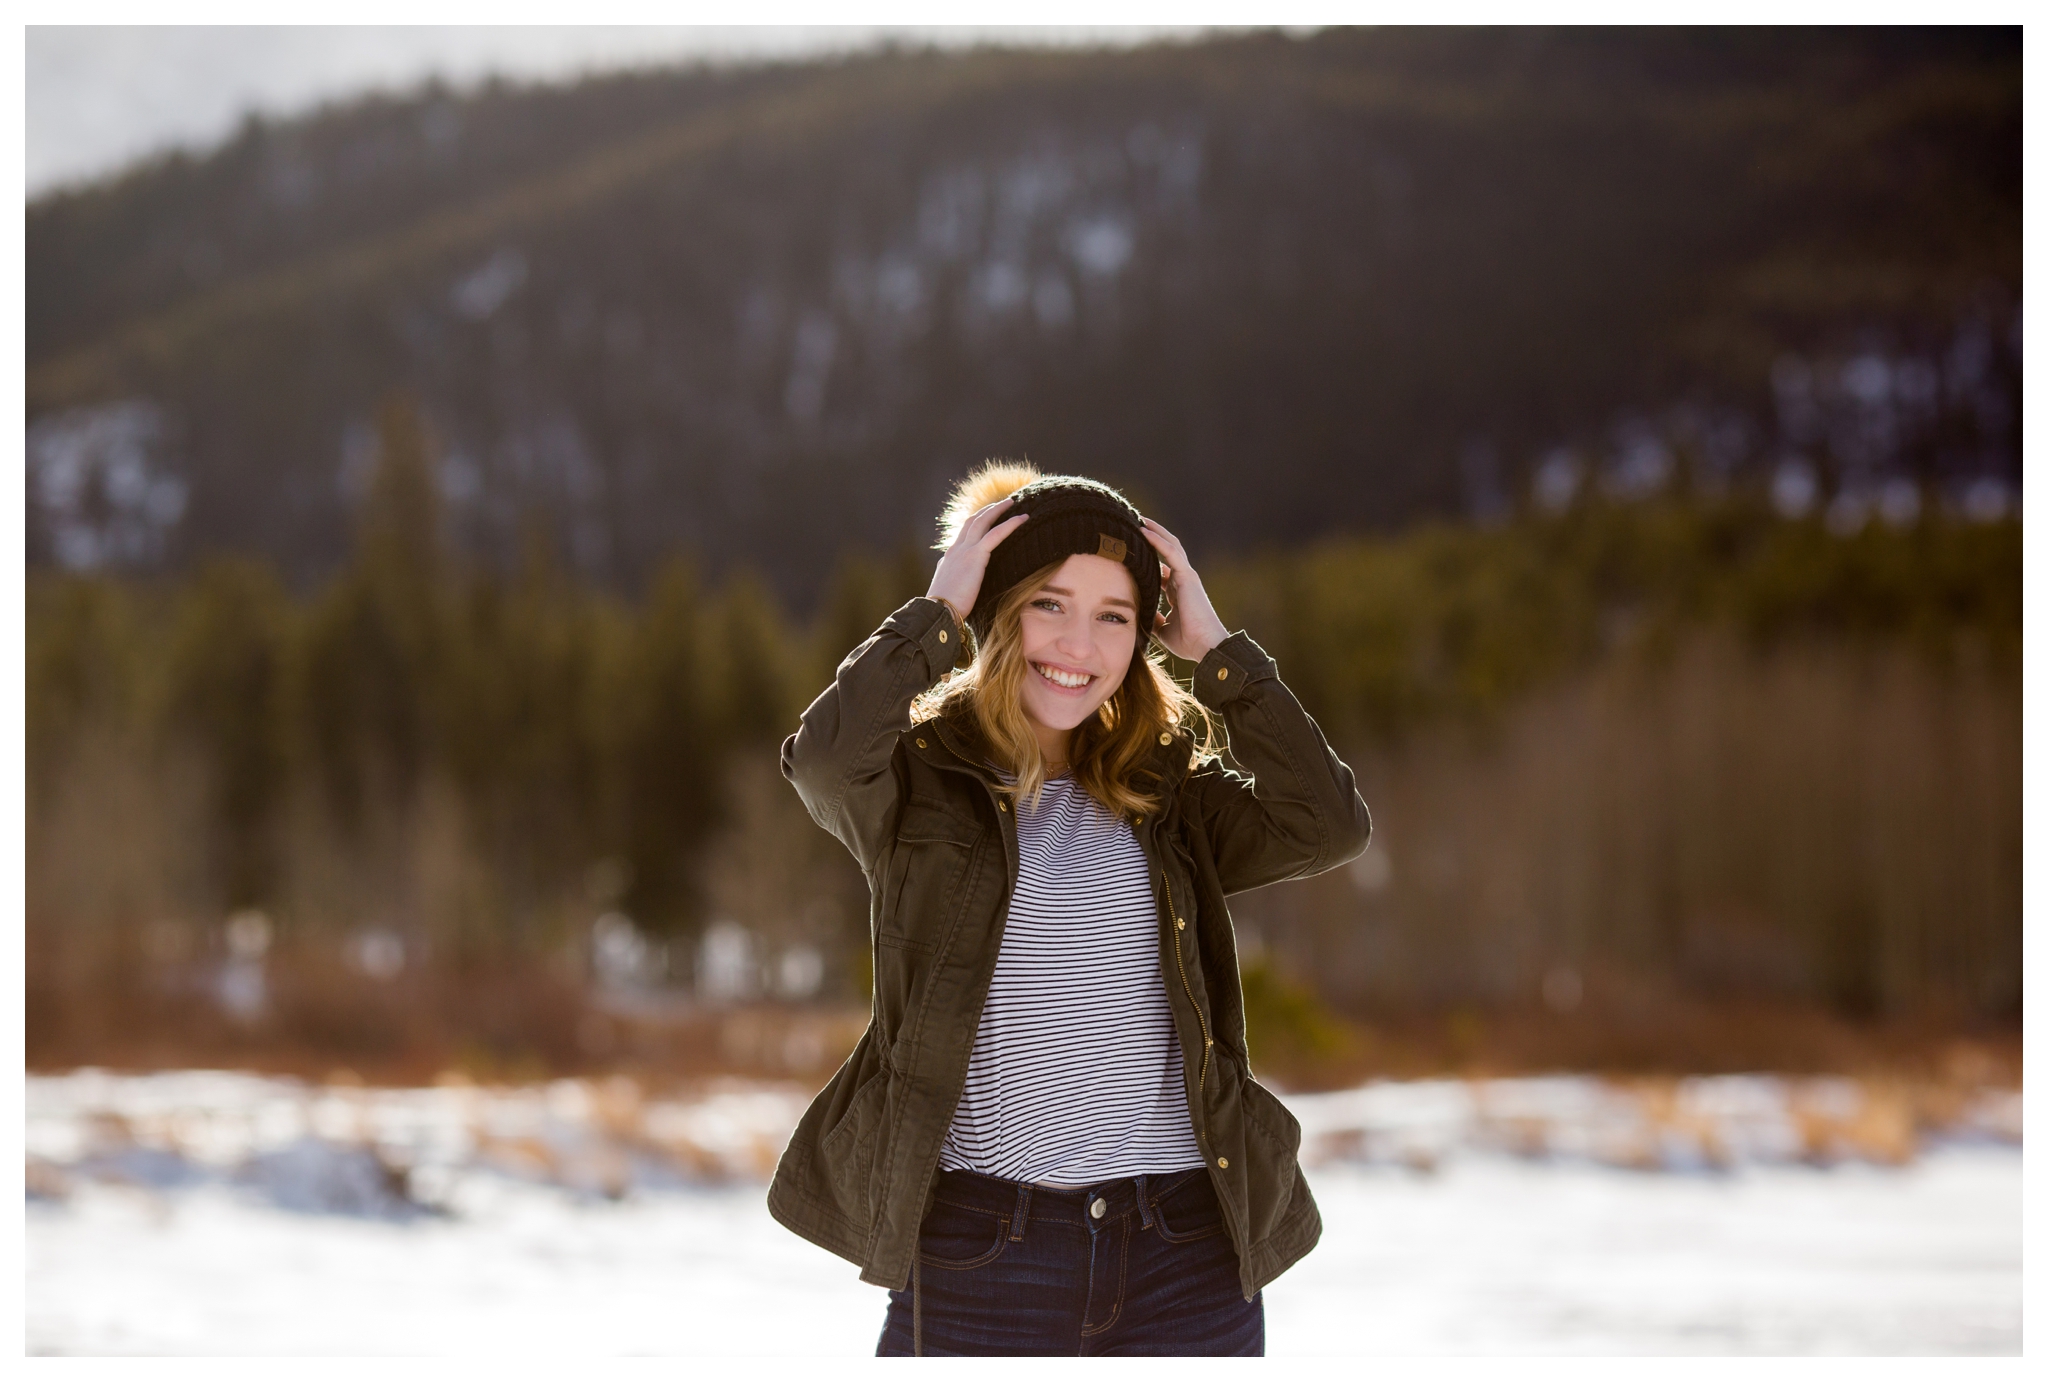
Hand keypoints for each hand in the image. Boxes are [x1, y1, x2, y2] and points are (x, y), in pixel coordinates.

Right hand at [927, 497, 1028, 620]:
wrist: (938, 611)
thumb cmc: (945, 609)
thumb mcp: (950, 591)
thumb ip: (957, 583)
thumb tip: (963, 584)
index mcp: (950, 557)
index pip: (964, 534)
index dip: (976, 523)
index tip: (988, 518)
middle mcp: (956, 549)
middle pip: (972, 521)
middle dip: (987, 510)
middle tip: (1002, 503)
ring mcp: (964, 550)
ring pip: (982, 521)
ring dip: (998, 509)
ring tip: (1012, 503)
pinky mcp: (975, 556)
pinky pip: (995, 534)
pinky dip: (1010, 524)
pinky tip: (1022, 519)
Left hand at [1140, 517, 1228, 662]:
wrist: (1206, 646)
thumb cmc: (1188, 642)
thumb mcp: (1163, 630)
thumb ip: (1153, 619)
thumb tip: (1140, 613)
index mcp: (1177, 592)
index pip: (1161, 569)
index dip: (1148, 559)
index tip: (1130, 551)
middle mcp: (1182, 580)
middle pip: (1167, 552)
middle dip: (1152, 538)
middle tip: (1134, 526)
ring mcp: (1186, 576)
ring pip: (1170, 546)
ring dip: (1155, 532)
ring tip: (1138, 520)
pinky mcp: (1187, 576)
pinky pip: (1171, 553)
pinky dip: (1157, 541)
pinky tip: (1144, 531)